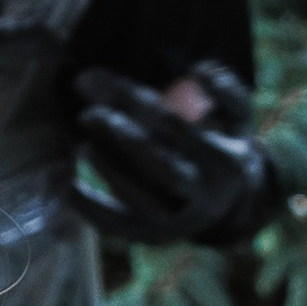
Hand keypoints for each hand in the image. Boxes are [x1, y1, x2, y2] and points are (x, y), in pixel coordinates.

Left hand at [74, 60, 278, 246]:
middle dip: (122, 137)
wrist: (232, 203)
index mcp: (223, 160)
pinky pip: (121, 225)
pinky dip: (92, 209)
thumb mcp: (239, 117)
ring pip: (139, 196)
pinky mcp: (154, 235)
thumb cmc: (225, 146)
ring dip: (108, 170)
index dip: (133, 100)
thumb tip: (197, 71)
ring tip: (83, 144)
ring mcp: (177, 219)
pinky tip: (67, 188)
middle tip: (88, 114)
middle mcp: (201, 193)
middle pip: (158, 163)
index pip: (173, 125)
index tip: (94, 78)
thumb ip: (225, 89)